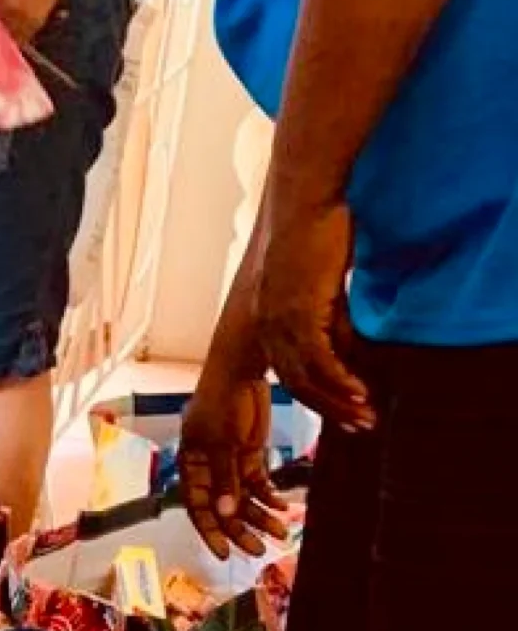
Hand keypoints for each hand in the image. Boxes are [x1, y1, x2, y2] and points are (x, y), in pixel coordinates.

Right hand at [180, 371, 288, 559]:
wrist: (242, 371)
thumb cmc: (220, 400)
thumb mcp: (221, 441)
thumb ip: (225, 478)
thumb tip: (226, 513)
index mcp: (191, 465)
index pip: (197, 507)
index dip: (210, 531)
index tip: (225, 553)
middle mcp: (208, 469)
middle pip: (223, 508)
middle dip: (241, 530)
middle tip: (260, 550)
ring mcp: (229, 463)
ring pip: (243, 499)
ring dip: (261, 516)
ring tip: (281, 532)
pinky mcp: (249, 455)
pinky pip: (258, 485)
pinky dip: (270, 497)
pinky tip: (283, 508)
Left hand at [253, 197, 373, 430]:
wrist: (303, 204)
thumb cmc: (315, 235)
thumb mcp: (323, 289)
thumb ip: (332, 322)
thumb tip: (349, 352)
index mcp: (266, 323)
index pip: (289, 373)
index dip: (316, 398)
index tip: (342, 414)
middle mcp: (266, 328)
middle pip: (297, 385)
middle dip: (329, 409)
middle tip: (358, 426)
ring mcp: (278, 323)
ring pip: (307, 379)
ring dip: (338, 402)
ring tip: (365, 418)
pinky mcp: (296, 313)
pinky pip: (318, 360)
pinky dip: (339, 381)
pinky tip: (361, 393)